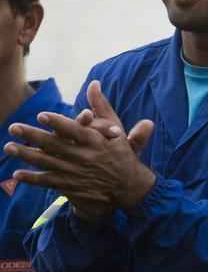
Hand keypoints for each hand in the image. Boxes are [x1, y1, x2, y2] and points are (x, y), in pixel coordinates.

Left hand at [4, 81, 155, 212]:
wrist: (130, 188)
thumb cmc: (121, 154)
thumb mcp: (116, 129)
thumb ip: (102, 107)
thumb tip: (94, 83)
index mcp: (95, 141)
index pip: (75, 130)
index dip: (58, 123)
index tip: (41, 115)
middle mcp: (84, 156)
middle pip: (55, 145)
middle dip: (33, 136)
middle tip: (13, 127)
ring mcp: (76, 172)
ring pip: (47, 162)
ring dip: (26, 155)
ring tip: (9, 147)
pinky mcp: (71, 186)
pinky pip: (48, 182)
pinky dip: (32, 179)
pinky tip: (17, 174)